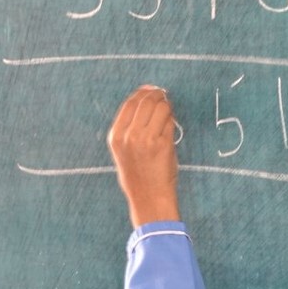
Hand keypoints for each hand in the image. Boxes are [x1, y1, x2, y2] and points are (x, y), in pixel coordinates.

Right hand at [107, 85, 180, 226]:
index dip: (143, 92)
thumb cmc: (138, 176)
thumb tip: (144, 100)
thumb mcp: (122, 152)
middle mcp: (128, 136)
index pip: (129, 103)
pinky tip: (170, 124)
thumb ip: (129, 128)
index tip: (151, 90)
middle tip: (164, 96)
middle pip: (145, 101)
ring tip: (168, 111)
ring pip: (160, 107)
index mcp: (116, 136)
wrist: (149, 198)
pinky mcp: (162, 144)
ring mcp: (146, 139)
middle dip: (157, 95)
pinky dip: (171, 119)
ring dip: (166, 106)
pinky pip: (169, 121)